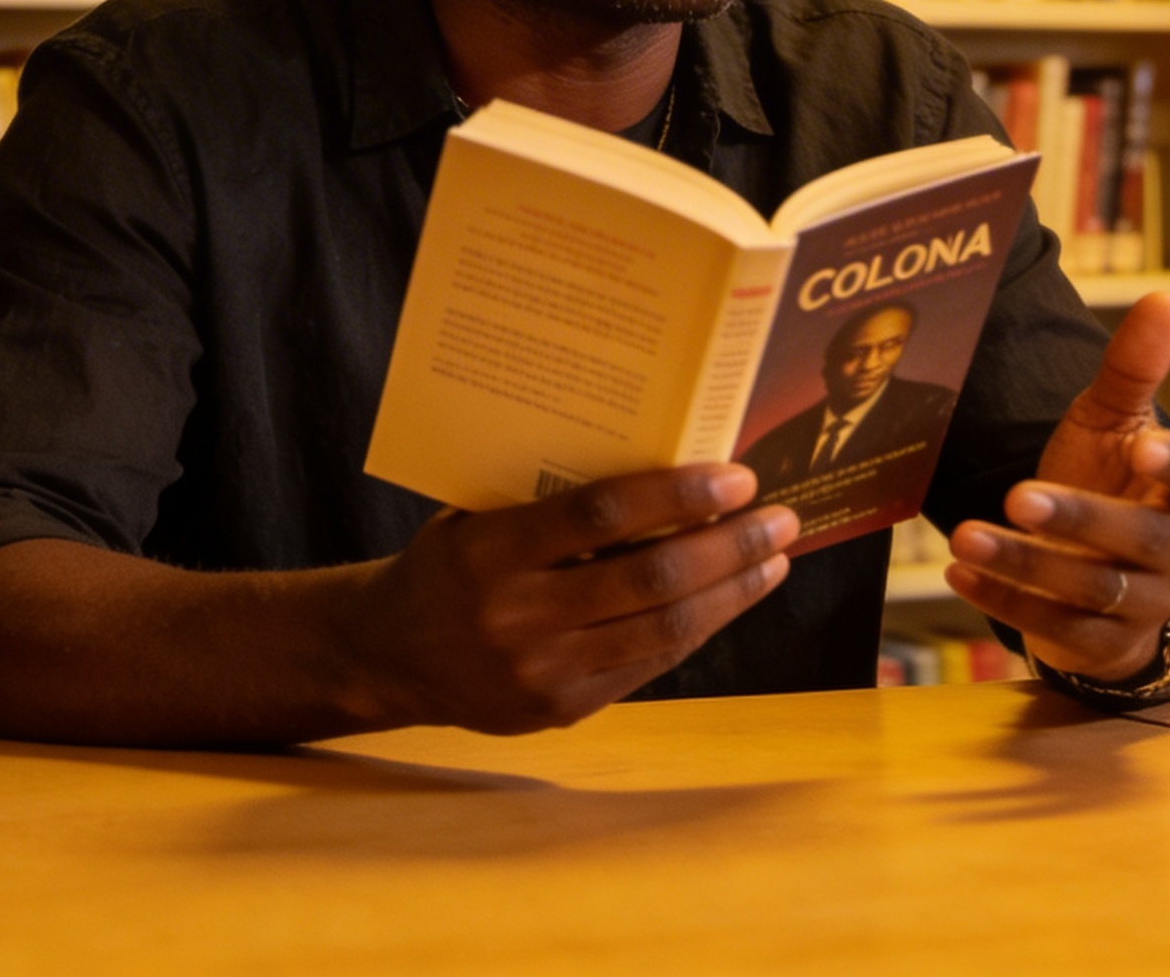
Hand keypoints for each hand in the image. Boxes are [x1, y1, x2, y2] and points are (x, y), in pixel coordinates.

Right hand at [349, 465, 796, 734]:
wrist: (389, 654)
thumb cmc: (446, 560)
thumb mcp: (477, 511)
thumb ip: (550, 496)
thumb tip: (660, 459)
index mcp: (489, 550)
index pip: (599, 515)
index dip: (675, 493)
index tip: (735, 474)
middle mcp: (516, 617)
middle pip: (649, 580)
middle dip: (729, 546)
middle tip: (780, 517)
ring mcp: (541, 672)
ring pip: (663, 631)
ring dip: (731, 592)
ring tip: (773, 558)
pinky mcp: (561, 711)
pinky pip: (648, 665)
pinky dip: (698, 628)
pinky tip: (728, 597)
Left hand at [945, 292, 1169, 685]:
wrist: (1104, 569)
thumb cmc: (1111, 478)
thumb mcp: (1113, 422)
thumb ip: (1134, 366)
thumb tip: (1167, 297)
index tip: (1143, 445)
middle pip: (1142, 540)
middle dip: (1079, 519)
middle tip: (1017, 495)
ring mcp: (1144, 606)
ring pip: (1092, 590)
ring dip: (1024, 563)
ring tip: (964, 535)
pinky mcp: (1103, 646)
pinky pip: (1058, 631)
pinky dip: (1005, 603)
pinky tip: (959, 572)